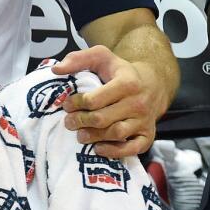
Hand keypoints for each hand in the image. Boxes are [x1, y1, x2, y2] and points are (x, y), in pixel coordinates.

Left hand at [53, 45, 167, 158]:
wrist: (153, 84)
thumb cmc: (122, 72)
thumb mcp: (102, 57)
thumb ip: (78, 59)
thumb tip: (56, 70)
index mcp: (127, 82)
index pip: (94, 99)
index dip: (75, 104)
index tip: (67, 104)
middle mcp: (138, 102)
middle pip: (102, 119)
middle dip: (80, 122)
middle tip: (69, 122)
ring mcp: (144, 120)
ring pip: (115, 134)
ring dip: (93, 137)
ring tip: (80, 135)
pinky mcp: (148, 135)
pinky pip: (131, 149)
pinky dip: (114, 152)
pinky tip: (99, 147)